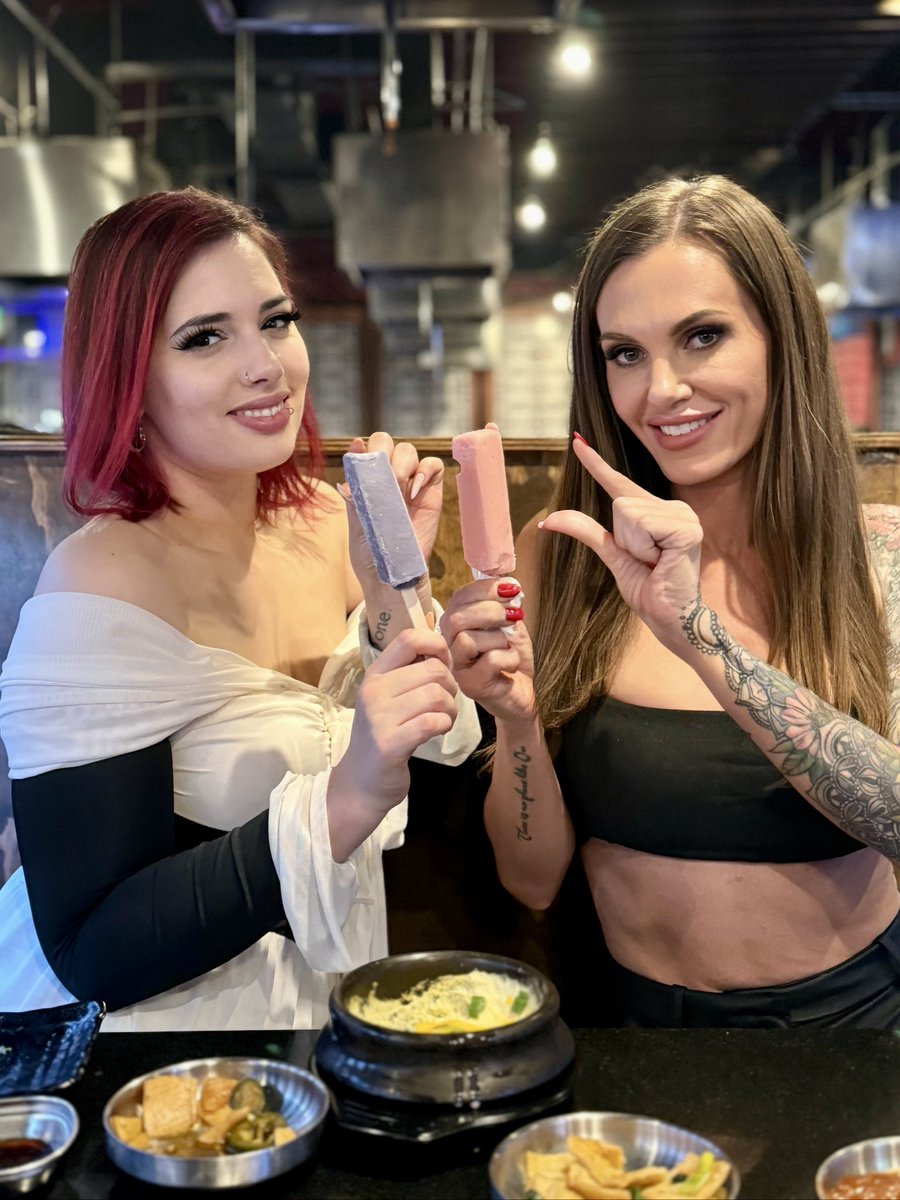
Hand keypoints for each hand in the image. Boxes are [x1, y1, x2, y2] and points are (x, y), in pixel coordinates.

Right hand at [342, 627, 458, 811]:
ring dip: (451, 708)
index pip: (409, 638)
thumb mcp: (389, 697)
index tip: (444, 665)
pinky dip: (444, 725)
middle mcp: (373, 691)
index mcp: (375, 674)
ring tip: (444, 718)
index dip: (436, 645)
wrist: (362, 782)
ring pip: (437, 695)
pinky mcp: (389, 744)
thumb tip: (443, 649)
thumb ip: (410, 672)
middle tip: (446, 702)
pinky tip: (438, 730)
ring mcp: (379, 717)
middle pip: (433, 669)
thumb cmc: (384, 734)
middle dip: (451, 686)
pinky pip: (432, 722)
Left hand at [343, 432, 443, 587]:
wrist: (395, 576)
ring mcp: (410, 482)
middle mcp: (387, 477)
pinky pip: (433, 464)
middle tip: (384, 480)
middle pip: (386, 442)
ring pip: (408, 450)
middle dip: (384, 453)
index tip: (362, 455)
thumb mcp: (357, 522)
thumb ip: (357, 490)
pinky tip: (413, 492)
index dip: (364, 449)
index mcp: (365, 482)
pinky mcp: (431, 490)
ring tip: (398, 491)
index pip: (365, 450)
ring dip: (402, 464)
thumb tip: (354, 456)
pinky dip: (425, 471)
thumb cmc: (372, 553)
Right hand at [440, 578, 535, 725]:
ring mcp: (457, 666)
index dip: (485, 589)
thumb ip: (503, 603)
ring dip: (499, 638)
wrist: (522, 692)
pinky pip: (489, 660)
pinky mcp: (471, 685)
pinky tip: (510, 665)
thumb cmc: (510, 657)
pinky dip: (508, 658)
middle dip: (491, 611)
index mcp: (456, 624)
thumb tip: (507, 581)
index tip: (511, 588)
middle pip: (456, 618)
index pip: (459, 597)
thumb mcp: (508, 623)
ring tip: (509, 646)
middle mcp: (450, 644)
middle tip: (514, 615)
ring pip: (468, 639)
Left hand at [540, 436, 703, 652]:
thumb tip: (551, 518)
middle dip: (624, 539)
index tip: (577, 441)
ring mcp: (683, 515)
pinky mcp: (687, 527)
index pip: (619, 484)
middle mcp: (673, 507)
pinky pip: (641, 522)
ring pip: (627, 510)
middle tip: (647, 561)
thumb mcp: (612, 556)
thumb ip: (587, 533)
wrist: (671, 619)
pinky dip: (642, 547)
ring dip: (633, 545)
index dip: (596, 464)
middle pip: (619, 502)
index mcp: (657, 512)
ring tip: (655, 562)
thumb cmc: (648, 589)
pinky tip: (663, 560)